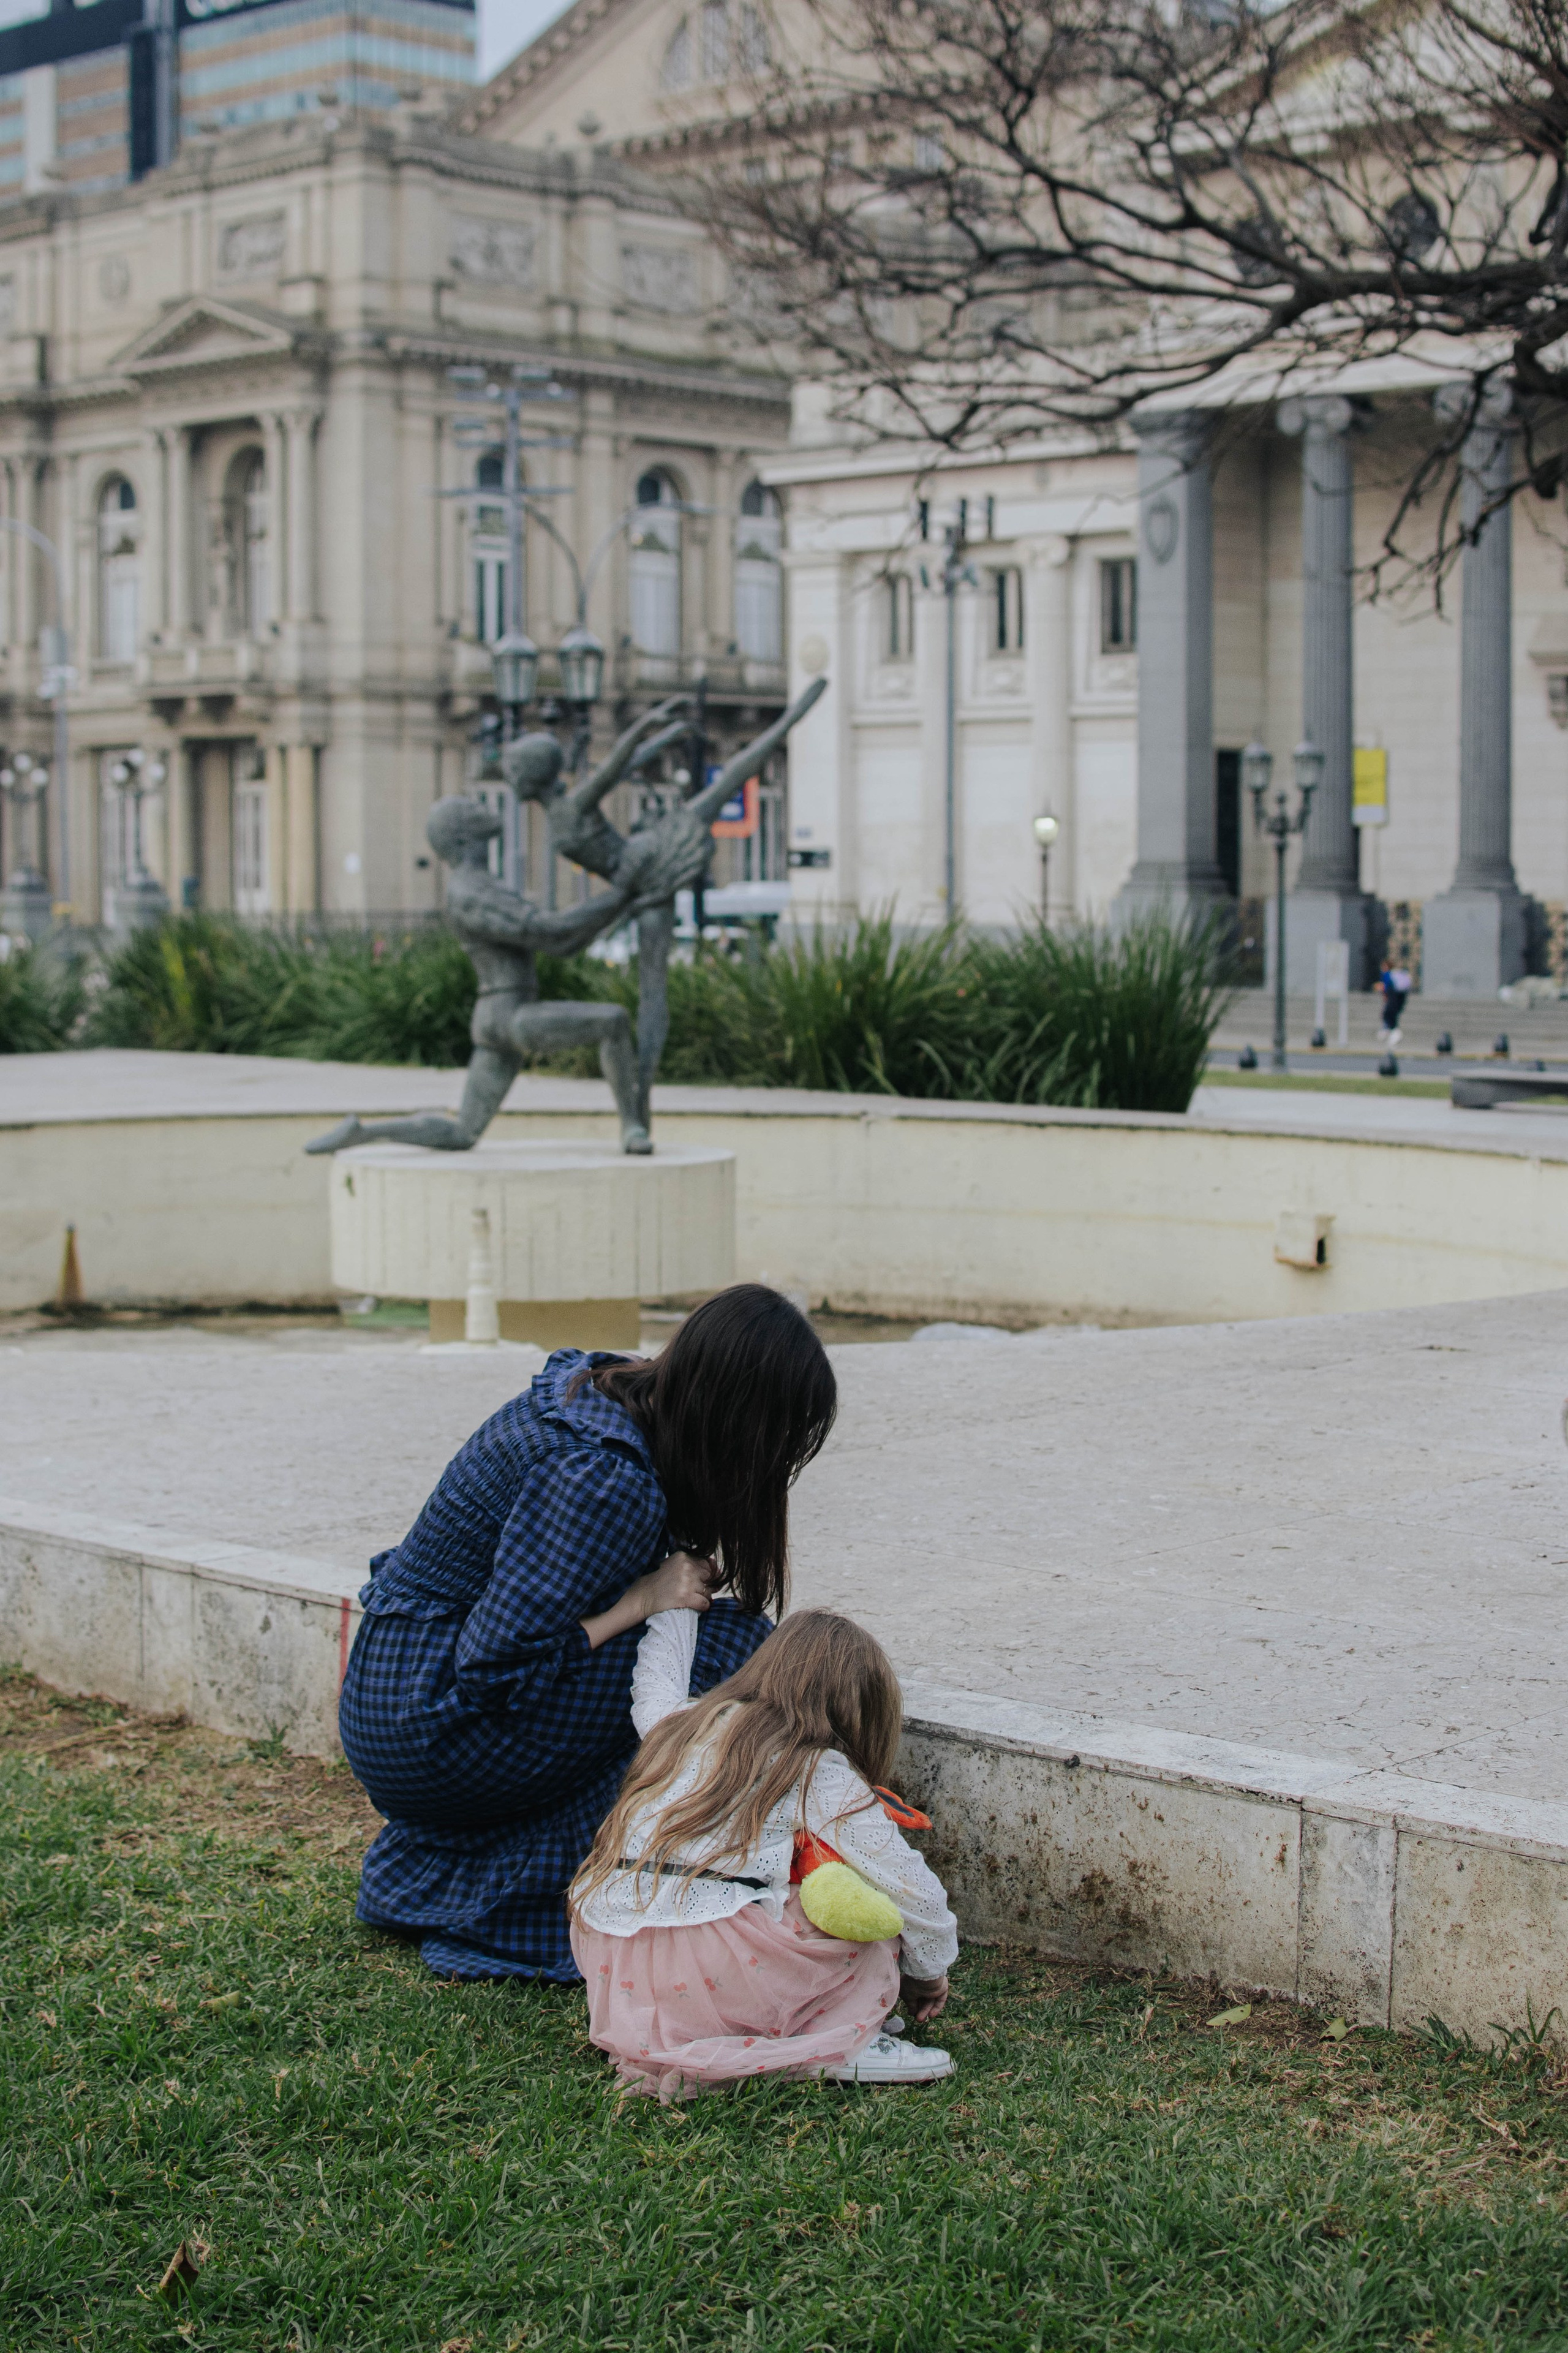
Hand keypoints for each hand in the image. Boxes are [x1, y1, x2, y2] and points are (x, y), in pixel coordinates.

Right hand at [579, 1550, 719, 1650]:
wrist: (643, 1597)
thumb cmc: (659, 1581)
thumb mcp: (673, 1564)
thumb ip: (693, 1563)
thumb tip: (716, 1567)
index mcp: (683, 1556)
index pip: (707, 1565)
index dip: (707, 1575)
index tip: (702, 1581)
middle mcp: (686, 1567)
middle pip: (709, 1578)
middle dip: (706, 1586)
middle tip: (695, 1591)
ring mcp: (686, 1582)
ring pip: (708, 1591)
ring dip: (703, 1597)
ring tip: (691, 1598)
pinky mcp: (686, 1597)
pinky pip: (705, 1603)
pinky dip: (703, 1606)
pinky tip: (694, 1606)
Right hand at [900, 1972, 949, 2022]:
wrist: (925, 1975)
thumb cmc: (912, 1984)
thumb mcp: (907, 1996)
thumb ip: (911, 2006)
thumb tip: (911, 2013)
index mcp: (913, 1982)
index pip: (914, 1996)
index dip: (913, 2005)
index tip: (911, 2013)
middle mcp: (923, 1984)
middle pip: (922, 2000)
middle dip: (920, 2011)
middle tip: (918, 2019)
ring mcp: (933, 1986)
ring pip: (930, 2001)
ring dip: (926, 2011)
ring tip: (921, 2020)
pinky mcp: (942, 1988)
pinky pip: (940, 2000)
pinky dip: (936, 2008)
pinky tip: (931, 2015)